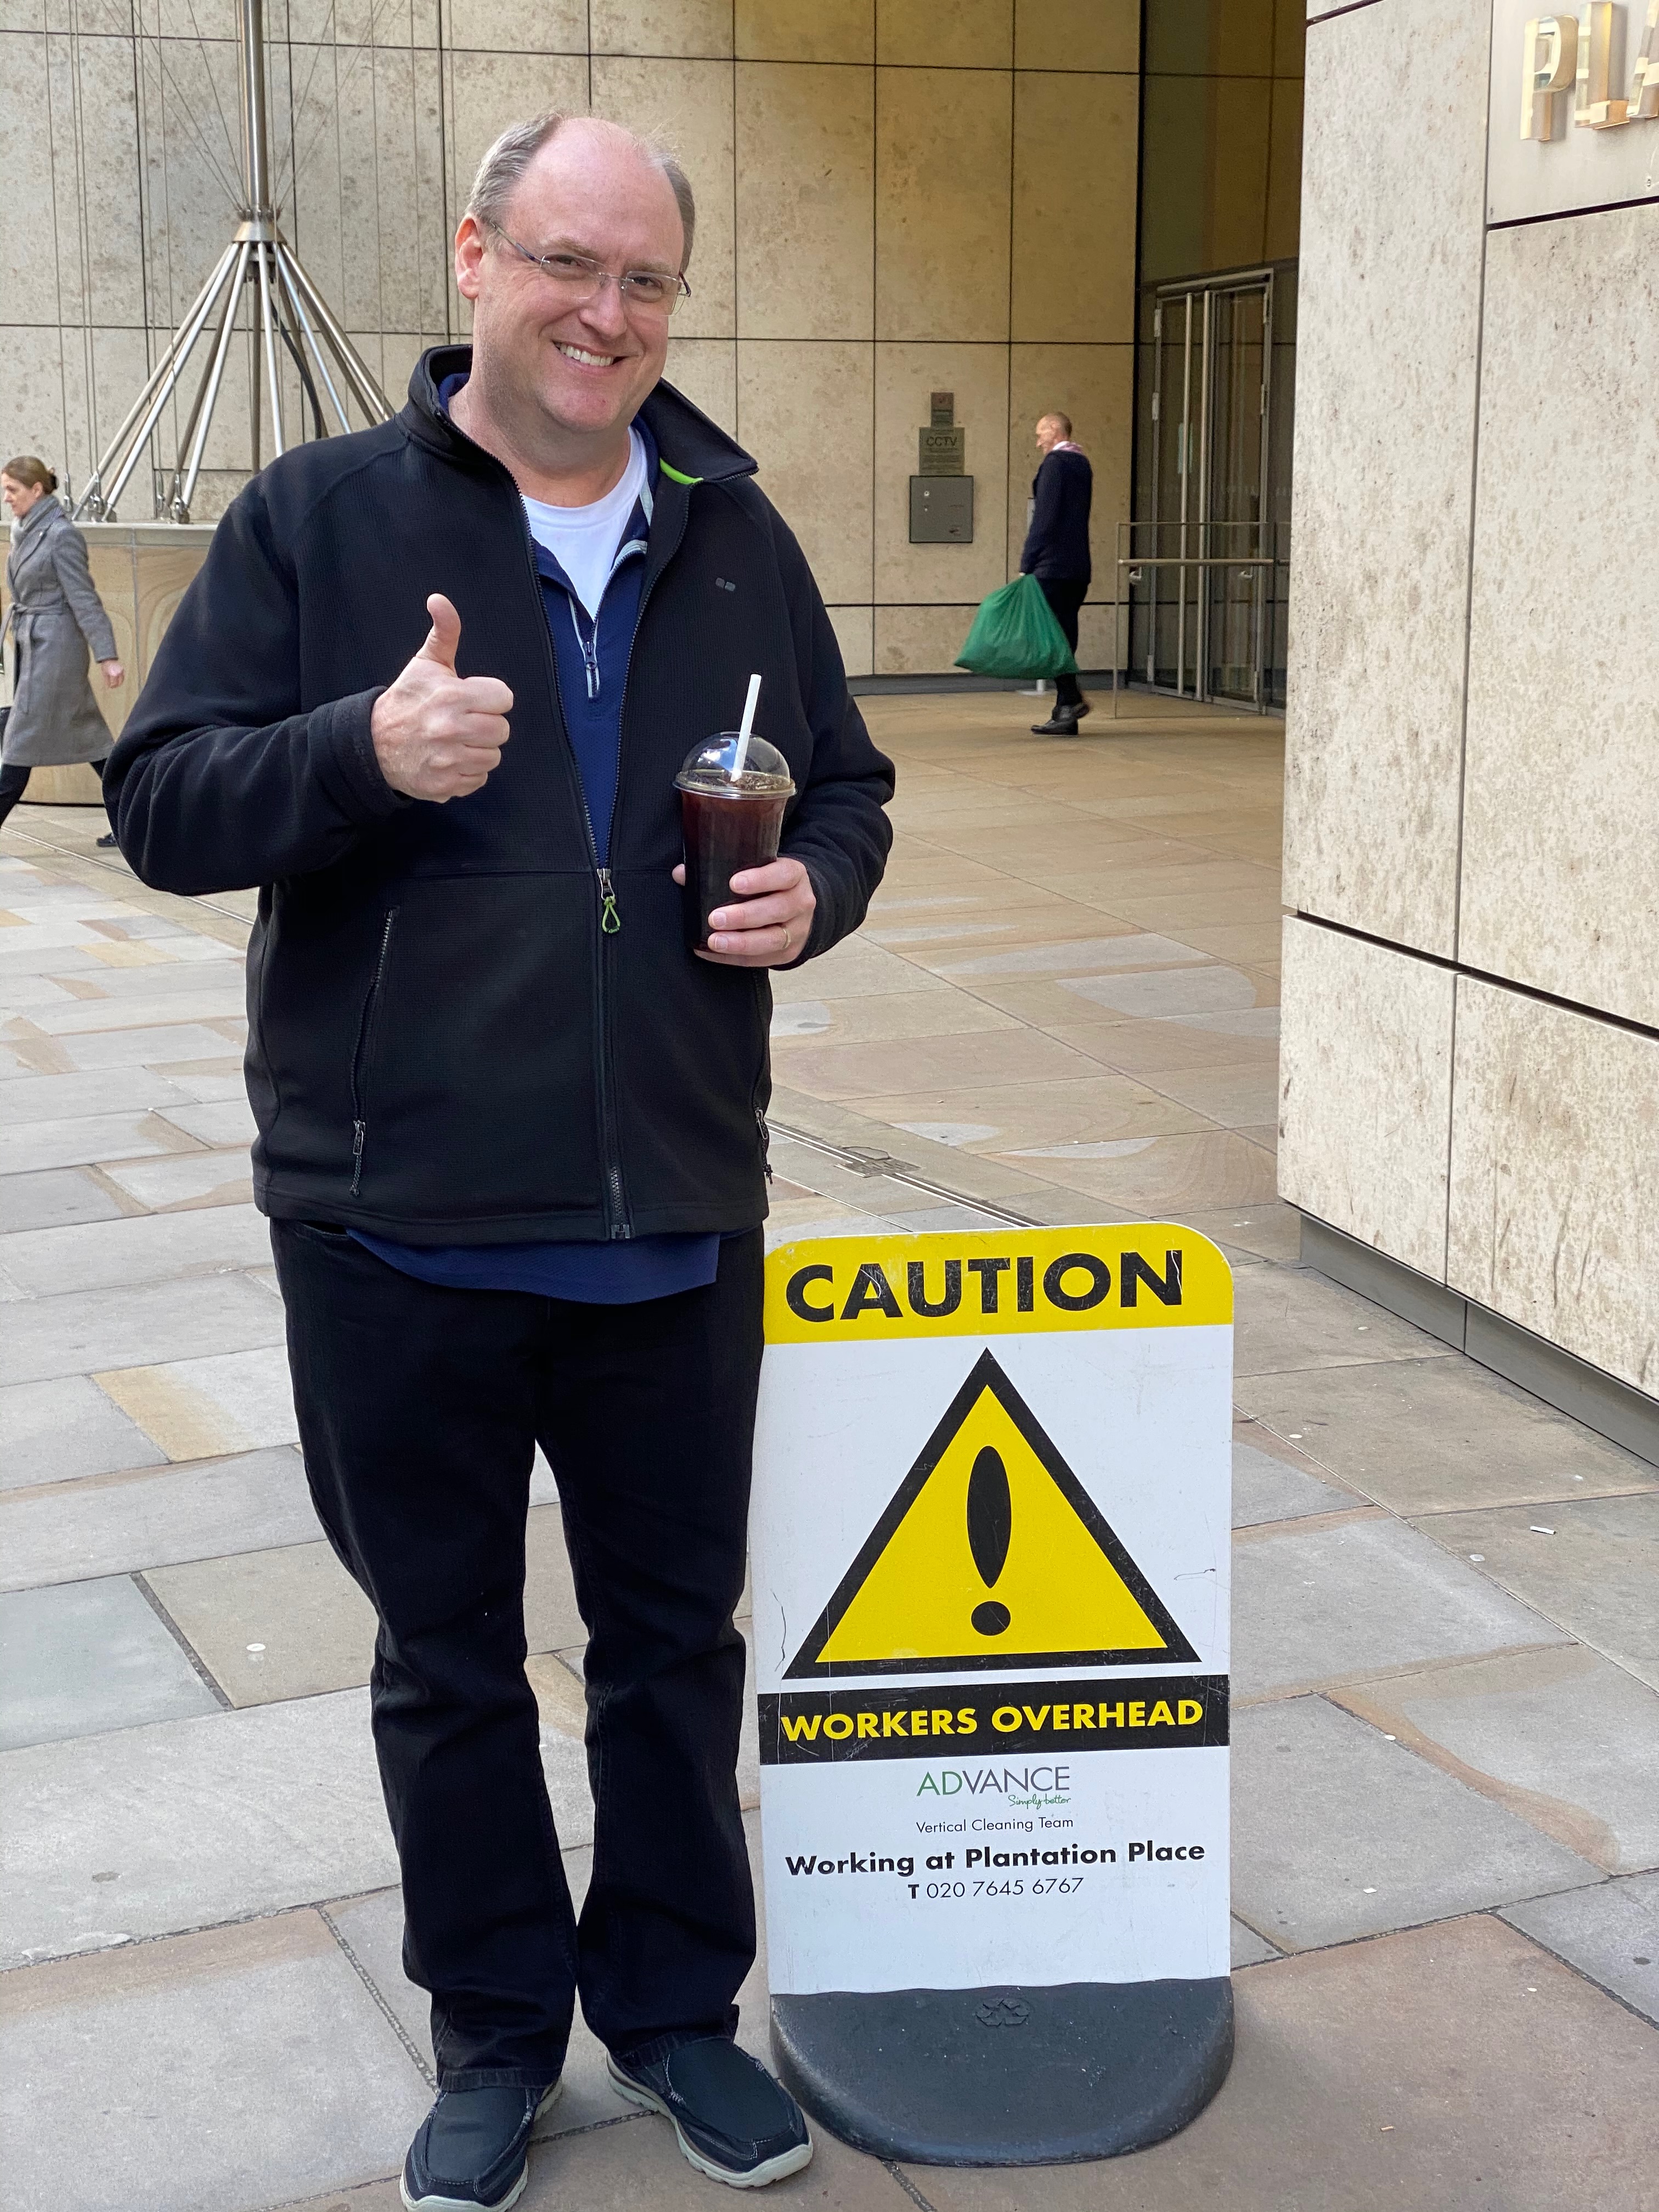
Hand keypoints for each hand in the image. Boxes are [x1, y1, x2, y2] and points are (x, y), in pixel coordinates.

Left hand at [100, 660, 123, 689]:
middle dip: (116, 685)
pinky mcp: (122, 670)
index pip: (114, 683)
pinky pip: (122, 676)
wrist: (108, 659)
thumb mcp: (105, 674)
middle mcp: (119, 673)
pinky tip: (117, 680)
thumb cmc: (105, 666)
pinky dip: (120, 679)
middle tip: (113, 686)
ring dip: (119, 683)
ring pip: (122, 680)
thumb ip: (107, 681)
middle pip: (119, 682)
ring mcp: (121, 671)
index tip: (110, 687)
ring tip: (115, 684)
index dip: (112, 686)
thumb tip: (108, 686)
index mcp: (114, 674)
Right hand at [370, 594, 512, 801]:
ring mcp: (448, 760)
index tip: (472, 699)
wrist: (373, 743)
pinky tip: (449, 759)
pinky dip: (467, 772)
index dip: (490, 698)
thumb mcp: (425, 664)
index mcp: (452, 696)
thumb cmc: (406, 700)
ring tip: (456, 740)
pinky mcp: (445, 785)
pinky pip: (478, 780)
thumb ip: (443, 632)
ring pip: (492, 757)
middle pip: (502, 730)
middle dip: (486, 725)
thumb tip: (439, 600)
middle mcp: (451, 729)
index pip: (504, 699)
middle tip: (464, 721)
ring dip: (478, 750)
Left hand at [673, 855, 815, 966]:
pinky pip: (761, 959)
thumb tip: (681, 873)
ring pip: (773, 939)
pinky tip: (709, 952)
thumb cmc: (768, 885)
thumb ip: (722, 869)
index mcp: (795, 876)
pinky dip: (733, 957)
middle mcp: (801, 903)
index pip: (783, 875)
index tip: (734, 883)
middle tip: (716, 918)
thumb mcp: (756, 870)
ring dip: (741, 942)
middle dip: (745, 916)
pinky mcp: (788, 952)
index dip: (761, 879)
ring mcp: (797, 931)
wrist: (796, 907)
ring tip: (714, 941)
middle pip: (777, 909)